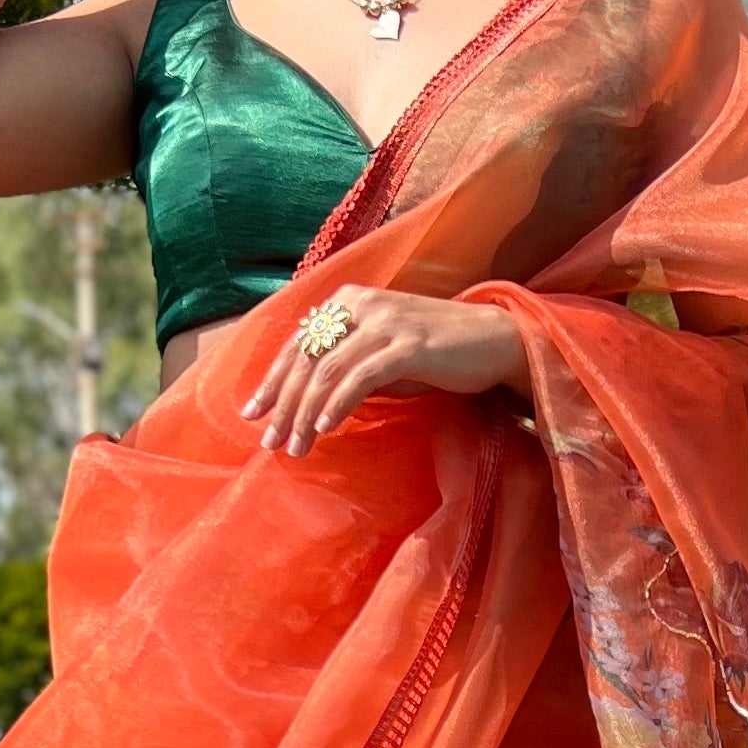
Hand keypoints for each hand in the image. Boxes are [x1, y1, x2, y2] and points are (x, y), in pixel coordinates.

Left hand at [239, 287, 527, 452]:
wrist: (494, 340)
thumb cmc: (434, 352)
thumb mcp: (380, 353)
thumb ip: (345, 364)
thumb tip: (303, 400)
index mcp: (349, 301)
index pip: (298, 343)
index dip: (273, 380)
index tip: (253, 413)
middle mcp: (362, 304)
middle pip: (308, 357)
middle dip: (284, 403)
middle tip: (270, 441)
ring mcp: (386, 322)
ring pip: (329, 369)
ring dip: (306, 412)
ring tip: (295, 446)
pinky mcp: (409, 345)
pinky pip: (362, 376)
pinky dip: (338, 403)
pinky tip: (324, 427)